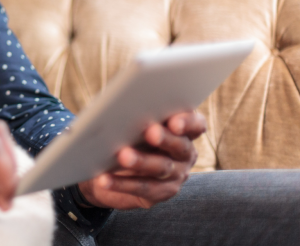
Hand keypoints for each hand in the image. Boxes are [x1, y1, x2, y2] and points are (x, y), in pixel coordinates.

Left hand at [78, 110, 205, 209]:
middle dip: (165, 139)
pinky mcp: (162, 192)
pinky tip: (105, 179)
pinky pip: (143, 188)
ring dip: (141, 161)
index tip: (173, 121)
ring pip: (161, 167)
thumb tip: (121, 109)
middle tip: (150, 132)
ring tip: (122, 156)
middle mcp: (185, 154)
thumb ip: (136, 116)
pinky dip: (122, 183)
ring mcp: (177, 175)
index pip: (196, 125)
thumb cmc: (127, 135)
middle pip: (180, 146)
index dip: (188, 122)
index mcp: (183, 131)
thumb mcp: (134, 124)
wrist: (113, 167)